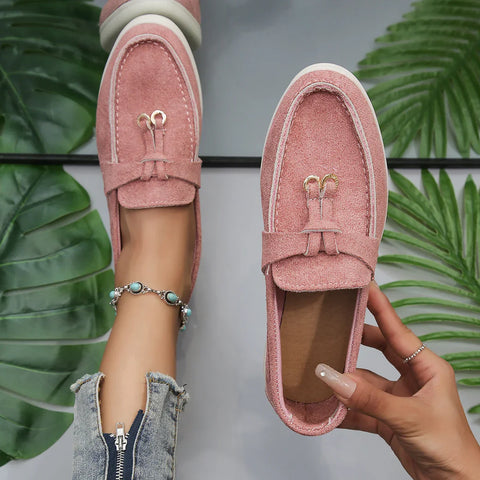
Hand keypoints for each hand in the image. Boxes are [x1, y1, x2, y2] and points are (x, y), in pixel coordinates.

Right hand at [315, 281, 479, 479]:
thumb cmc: (450, 447)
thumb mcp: (409, 417)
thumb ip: (368, 398)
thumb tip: (332, 378)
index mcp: (428, 367)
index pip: (397, 330)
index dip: (379, 307)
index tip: (362, 286)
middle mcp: (413, 377)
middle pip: (378, 349)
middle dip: (354, 341)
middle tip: (330, 327)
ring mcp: (399, 397)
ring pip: (365, 380)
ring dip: (345, 382)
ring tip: (319, 374)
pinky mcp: (388, 418)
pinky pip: (360, 406)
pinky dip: (344, 408)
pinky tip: (326, 408)